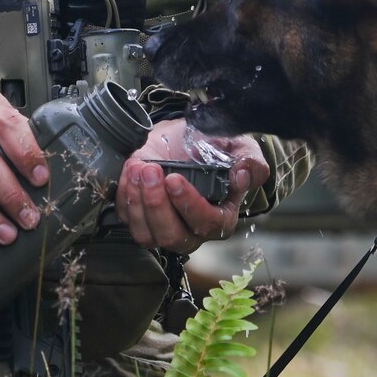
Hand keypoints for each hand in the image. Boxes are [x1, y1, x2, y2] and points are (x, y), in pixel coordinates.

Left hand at [116, 121, 268, 254]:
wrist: (188, 140)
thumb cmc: (217, 149)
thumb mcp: (241, 149)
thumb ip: (251, 163)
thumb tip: (242, 176)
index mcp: (221, 218)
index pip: (207, 223)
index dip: (189, 205)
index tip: (174, 179)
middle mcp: (193, 231)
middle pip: (172, 236)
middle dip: (157, 205)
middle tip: (151, 172)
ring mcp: (165, 228)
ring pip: (147, 234)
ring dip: (138, 202)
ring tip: (138, 169)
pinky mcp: (142, 220)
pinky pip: (128, 220)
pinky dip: (125, 196)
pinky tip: (131, 171)